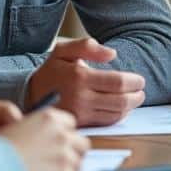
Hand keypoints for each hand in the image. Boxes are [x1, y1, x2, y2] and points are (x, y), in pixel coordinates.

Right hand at [0, 108, 90, 170]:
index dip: (64, 134)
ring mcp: (66, 156)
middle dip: (73, 150)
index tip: (57, 142)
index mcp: (51, 119)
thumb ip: (43, 128)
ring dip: (68, 167)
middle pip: (82, 143)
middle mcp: (62, 135)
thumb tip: (58, 135)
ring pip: (78, 162)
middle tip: (60, 160)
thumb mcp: (21, 125)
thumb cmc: (1, 149)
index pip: (71, 124)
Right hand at [25, 37, 144, 125]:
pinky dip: (119, 116)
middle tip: (141, 91)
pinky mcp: (80, 124)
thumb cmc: (51, 71)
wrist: (29, 94)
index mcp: (80, 77)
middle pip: (121, 101)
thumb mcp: (64, 50)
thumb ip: (87, 46)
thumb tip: (112, 54)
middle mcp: (81, 98)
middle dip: (136, 96)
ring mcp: (81, 113)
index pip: (118, 82)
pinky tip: (121, 108)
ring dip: (130, 107)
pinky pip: (106, 122)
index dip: (134, 82)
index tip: (140, 80)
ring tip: (134, 99)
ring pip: (116, 114)